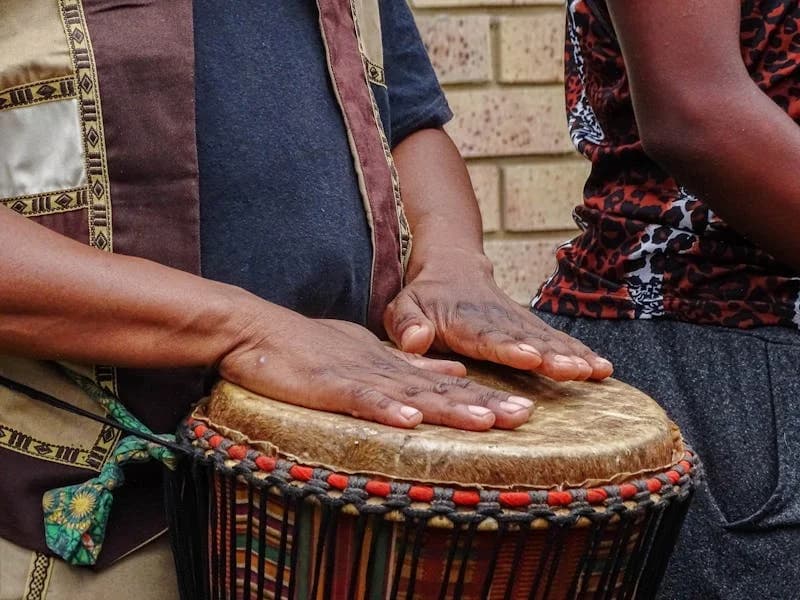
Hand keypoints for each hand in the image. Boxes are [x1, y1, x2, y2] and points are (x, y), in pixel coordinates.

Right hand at [218, 311, 534, 430]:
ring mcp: (357, 375)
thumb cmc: (307, 347)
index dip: (483, 397)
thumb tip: (453, 370)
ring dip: (449, 406)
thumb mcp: (366, 353)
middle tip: (525, 416)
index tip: (522, 412)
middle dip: (483, 404)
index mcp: (392, 365)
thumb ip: (408, 365)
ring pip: (410, 393)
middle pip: (440, 389)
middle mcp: (383, 369)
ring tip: (489, 420)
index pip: (445, 383)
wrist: (256, 329)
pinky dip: (385, 409)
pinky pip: (359, 398)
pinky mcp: (327, 384)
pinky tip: (411, 420)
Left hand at [383, 249, 612, 380]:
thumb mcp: (401, 307)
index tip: (530, 358)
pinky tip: (602, 368)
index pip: (487, 335)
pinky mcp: (529, 325)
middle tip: (577, 371)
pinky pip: (556, 338)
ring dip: (572, 355)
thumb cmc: (423, 296)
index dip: (509, 347)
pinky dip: (579, 351)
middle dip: (552, 356)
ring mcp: (516, 321)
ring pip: (547, 338)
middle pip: (527, 338)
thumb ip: (404, 324)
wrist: (452, 266)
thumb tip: (414, 341)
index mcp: (463, 321)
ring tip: (597, 372)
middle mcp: (496, 320)